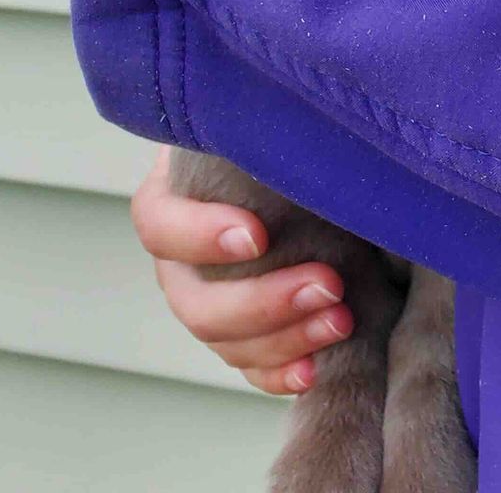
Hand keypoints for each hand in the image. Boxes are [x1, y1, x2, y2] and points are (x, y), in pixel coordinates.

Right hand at [130, 150, 351, 394]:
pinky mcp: (243, 336)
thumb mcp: (267, 125)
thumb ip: (266, 132)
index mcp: (172, 200)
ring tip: (341, 320)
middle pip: (195, 302)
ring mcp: (208, 302)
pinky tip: (313, 371)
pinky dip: (280, 374)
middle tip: (329, 282)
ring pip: (225, 342)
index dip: (200, 236)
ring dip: (285, 339)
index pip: (160, 224)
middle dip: (264, 300)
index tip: (258, 234)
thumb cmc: (283, 138)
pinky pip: (250, 369)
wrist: (307, 165)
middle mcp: (181, 261)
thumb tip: (302, 129)